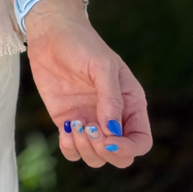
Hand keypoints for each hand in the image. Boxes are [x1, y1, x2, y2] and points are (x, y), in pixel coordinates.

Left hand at [24, 0, 151, 167]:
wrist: (51, 33)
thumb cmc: (82, 44)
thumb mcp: (102, 66)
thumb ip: (111, 98)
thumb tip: (112, 132)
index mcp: (130, 104)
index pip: (141, 141)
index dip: (128, 148)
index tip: (109, 139)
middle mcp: (112, 117)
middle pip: (120, 157)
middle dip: (105, 151)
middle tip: (88, 129)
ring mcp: (90, 122)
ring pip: (96, 158)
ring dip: (85, 149)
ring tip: (74, 124)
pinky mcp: (68, 122)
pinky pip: (72, 151)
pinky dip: (69, 148)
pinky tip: (65, 127)